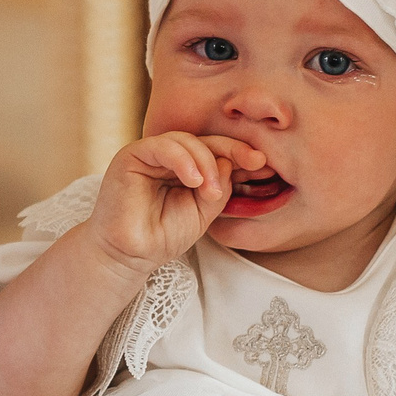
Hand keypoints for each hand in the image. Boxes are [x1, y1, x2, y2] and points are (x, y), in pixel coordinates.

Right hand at [86, 132, 267, 274]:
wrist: (132, 255)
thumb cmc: (163, 236)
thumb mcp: (204, 211)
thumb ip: (219, 186)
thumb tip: (231, 161)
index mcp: (185, 168)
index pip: (215, 151)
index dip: (239, 154)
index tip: (264, 165)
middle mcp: (167, 157)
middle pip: (203, 140)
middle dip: (232, 149)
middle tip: (254, 164)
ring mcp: (149, 154)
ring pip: (185, 140)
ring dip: (206, 162)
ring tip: (211, 191)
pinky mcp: (131, 156)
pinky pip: (162, 146)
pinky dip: (182, 160)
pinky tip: (194, 181)